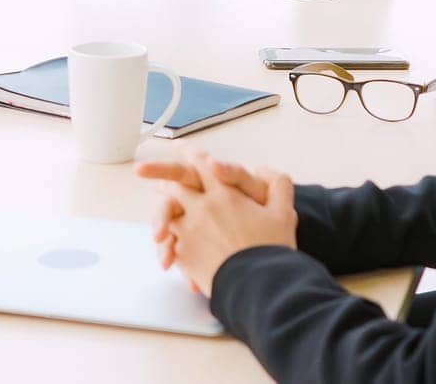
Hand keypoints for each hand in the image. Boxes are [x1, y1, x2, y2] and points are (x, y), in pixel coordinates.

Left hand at [152, 153, 296, 297]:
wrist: (260, 287)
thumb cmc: (272, 250)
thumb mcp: (284, 213)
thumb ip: (278, 185)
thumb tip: (264, 169)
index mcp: (224, 194)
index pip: (201, 165)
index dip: (191, 154)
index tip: (181, 147)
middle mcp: (202, 208)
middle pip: (175, 185)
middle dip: (164, 177)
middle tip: (151, 174)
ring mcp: (189, 232)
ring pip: (166, 213)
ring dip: (162, 211)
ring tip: (159, 212)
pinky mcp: (184, 256)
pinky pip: (169, 245)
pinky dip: (167, 246)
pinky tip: (167, 252)